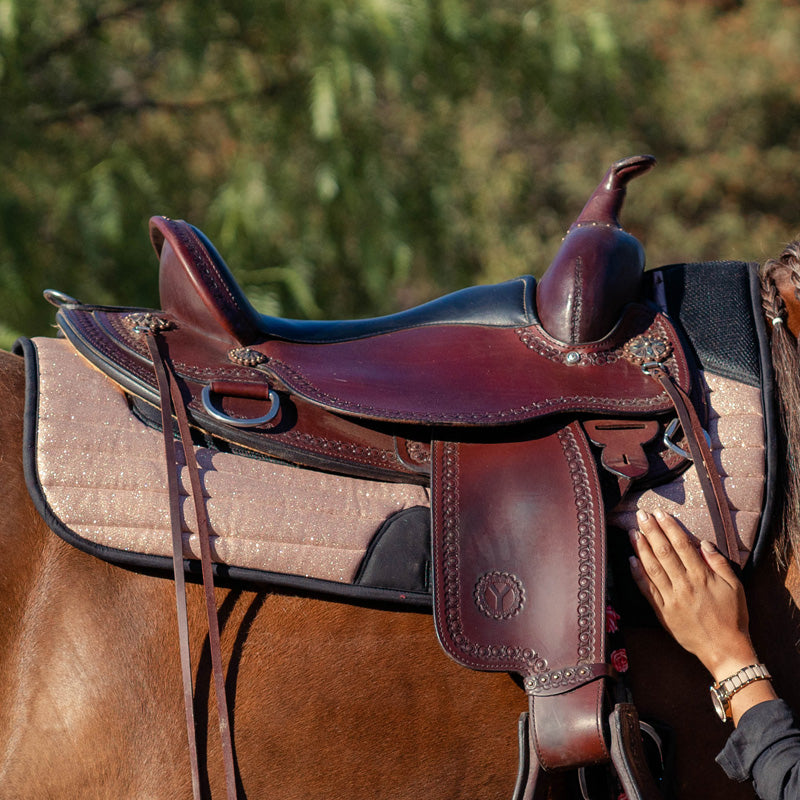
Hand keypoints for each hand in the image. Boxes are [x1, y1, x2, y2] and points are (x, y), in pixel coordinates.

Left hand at [630, 509, 776, 724]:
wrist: (725, 649)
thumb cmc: (732, 617)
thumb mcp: (735, 587)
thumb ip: (719, 563)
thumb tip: (703, 543)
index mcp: (702, 576)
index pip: (681, 545)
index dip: (669, 527)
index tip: (659, 513)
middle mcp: (684, 584)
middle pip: (663, 552)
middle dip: (651, 531)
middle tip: (640, 515)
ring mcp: (671, 598)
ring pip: (652, 568)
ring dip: (641, 549)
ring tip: (632, 533)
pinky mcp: (663, 612)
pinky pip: (647, 590)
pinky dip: (638, 574)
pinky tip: (631, 560)